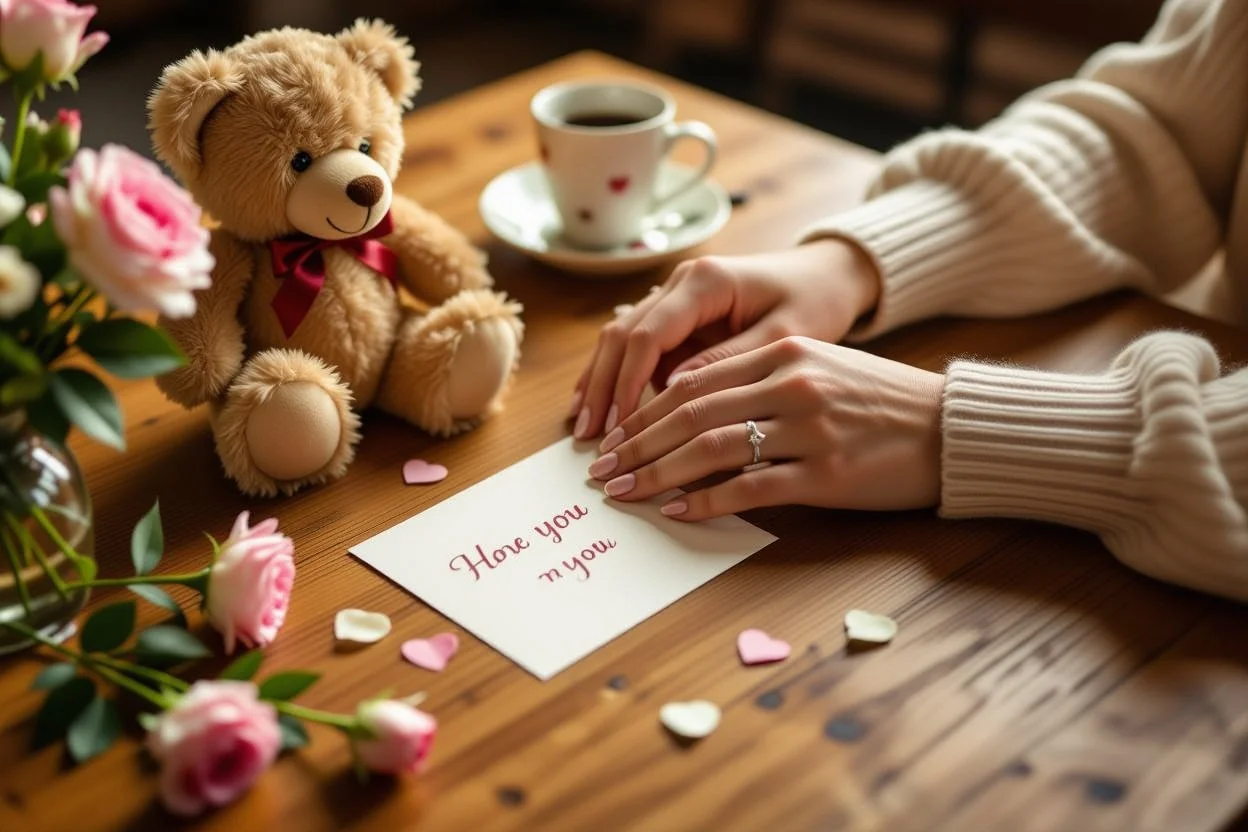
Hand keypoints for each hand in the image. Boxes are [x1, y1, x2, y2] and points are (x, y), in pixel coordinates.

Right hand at [568, 238, 881, 438]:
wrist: (826, 275)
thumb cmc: (814, 301)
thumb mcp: (783, 336)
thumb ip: (729, 362)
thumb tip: (675, 394)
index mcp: (705, 281)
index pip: (648, 335)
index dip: (627, 383)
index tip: (620, 427)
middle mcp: (680, 283)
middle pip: (621, 335)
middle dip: (602, 387)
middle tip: (588, 437)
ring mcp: (674, 298)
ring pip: (621, 341)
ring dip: (602, 385)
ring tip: (585, 431)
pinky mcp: (678, 317)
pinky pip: (638, 349)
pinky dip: (618, 379)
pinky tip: (603, 413)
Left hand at [586, 336, 944, 518]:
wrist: (949, 429)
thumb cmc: (879, 402)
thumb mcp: (819, 369)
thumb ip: (759, 378)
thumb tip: (689, 405)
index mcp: (784, 353)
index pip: (693, 381)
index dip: (644, 411)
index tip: (615, 436)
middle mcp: (790, 384)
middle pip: (689, 414)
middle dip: (636, 444)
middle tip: (602, 470)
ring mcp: (807, 430)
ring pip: (710, 450)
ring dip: (657, 474)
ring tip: (625, 492)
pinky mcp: (824, 474)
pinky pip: (750, 489)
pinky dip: (706, 502)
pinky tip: (677, 512)